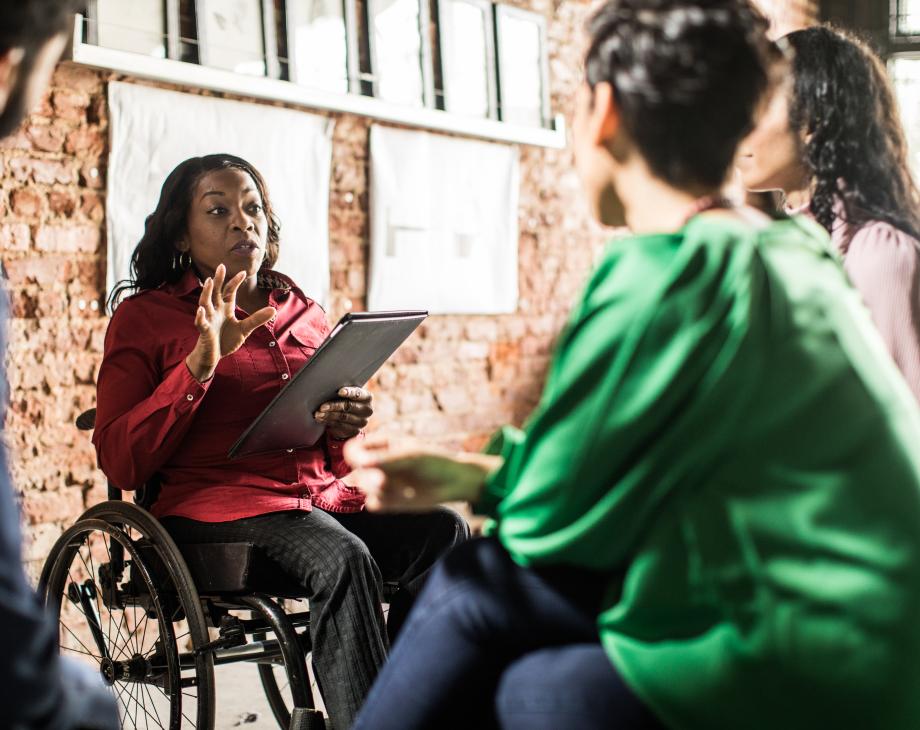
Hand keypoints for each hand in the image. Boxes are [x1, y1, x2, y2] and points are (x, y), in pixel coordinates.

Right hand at [185, 264, 275, 381]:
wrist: (213, 356)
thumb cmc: (226, 340)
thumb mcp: (245, 329)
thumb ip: (257, 319)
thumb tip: (273, 310)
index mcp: (225, 308)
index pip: (229, 292)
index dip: (235, 282)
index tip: (243, 272)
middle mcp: (215, 311)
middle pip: (215, 292)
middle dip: (218, 280)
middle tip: (221, 266)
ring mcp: (208, 319)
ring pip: (205, 303)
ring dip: (206, 292)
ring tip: (208, 281)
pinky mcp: (204, 331)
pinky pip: (201, 322)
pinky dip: (200, 316)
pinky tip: (200, 310)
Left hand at [316, 387, 372, 439]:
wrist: (352, 416)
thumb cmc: (348, 400)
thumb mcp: (348, 394)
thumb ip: (343, 391)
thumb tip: (326, 388)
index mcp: (367, 397)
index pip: (358, 394)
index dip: (350, 392)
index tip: (340, 392)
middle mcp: (367, 410)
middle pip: (349, 406)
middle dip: (334, 406)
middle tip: (322, 406)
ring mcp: (362, 421)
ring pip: (343, 417)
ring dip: (328, 415)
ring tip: (318, 413)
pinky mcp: (355, 430)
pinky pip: (339, 425)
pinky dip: (328, 421)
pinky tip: (320, 419)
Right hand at [343, 436, 500, 511]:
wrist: (453, 483)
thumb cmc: (435, 462)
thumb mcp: (412, 456)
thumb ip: (387, 460)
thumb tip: (362, 463)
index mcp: (382, 445)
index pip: (353, 449)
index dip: (355, 457)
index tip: (364, 463)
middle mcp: (378, 463)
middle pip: (357, 472)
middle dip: (370, 478)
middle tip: (385, 481)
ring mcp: (382, 481)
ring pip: (364, 488)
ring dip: (380, 491)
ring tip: (404, 489)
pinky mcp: (388, 499)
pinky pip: (373, 504)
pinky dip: (383, 503)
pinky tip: (402, 498)